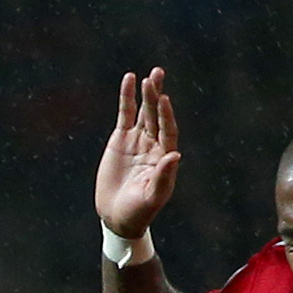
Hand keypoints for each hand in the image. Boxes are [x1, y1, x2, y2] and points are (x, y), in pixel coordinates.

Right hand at [94, 68, 179, 238]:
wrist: (118, 217)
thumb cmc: (139, 212)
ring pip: (144, 112)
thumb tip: (174, 155)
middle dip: (156, 96)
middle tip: (156, 76)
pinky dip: (127, 98)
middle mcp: (154, 145)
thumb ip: (163, 176)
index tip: (164, 99)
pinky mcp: (121, 140)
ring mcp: (138, 140)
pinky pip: (125, 114)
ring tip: (150, 75)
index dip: (166, 115)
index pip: (168, 130)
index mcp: (165, 157)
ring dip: (147, 93)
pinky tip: (130, 80)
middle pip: (156, 116)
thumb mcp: (152, 197)